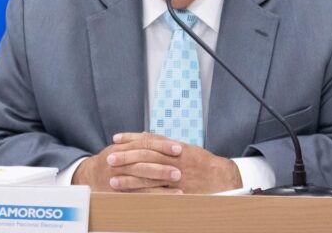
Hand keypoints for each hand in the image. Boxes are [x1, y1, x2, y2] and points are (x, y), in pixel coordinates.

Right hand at [72, 133, 183, 193]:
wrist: (88, 176)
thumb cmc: (110, 160)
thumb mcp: (119, 147)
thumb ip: (136, 142)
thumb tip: (153, 135)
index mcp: (121, 147)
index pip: (145, 144)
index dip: (162, 145)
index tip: (178, 148)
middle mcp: (118, 161)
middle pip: (143, 161)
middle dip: (162, 166)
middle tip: (179, 170)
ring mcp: (117, 176)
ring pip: (141, 178)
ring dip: (160, 181)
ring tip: (178, 184)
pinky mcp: (118, 191)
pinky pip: (138, 194)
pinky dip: (155, 195)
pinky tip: (169, 196)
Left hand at [105, 133, 242, 193]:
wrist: (222, 178)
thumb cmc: (203, 163)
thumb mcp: (185, 148)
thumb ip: (166, 144)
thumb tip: (148, 136)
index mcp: (174, 147)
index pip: (148, 140)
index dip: (131, 139)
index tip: (117, 138)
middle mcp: (174, 160)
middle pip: (145, 156)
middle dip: (126, 157)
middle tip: (109, 157)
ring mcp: (175, 177)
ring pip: (149, 175)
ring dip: (129, 178)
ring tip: (113, 179)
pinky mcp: (178, 191)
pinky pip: (158, 192)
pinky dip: (143, 192)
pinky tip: (130, 194)